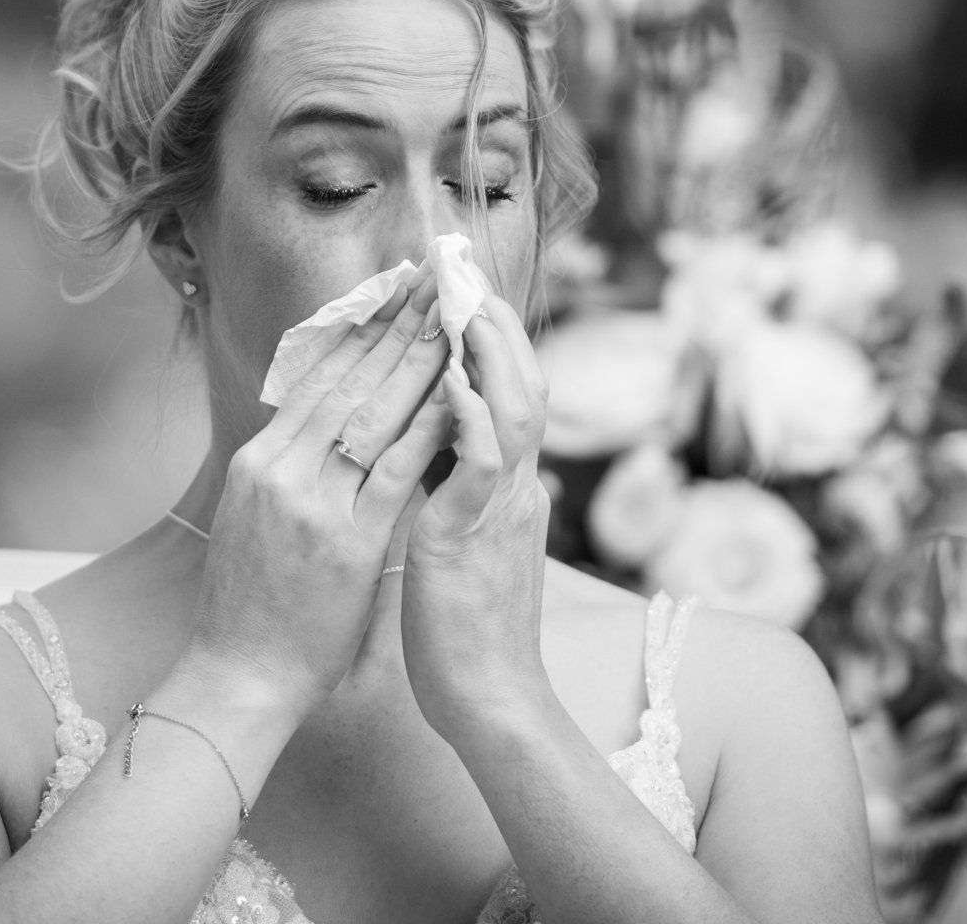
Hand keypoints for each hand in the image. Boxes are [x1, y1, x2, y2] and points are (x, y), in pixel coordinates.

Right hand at [184, 276, 455, 720]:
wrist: (240, 676)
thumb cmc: (253, 605)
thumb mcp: (253, 518)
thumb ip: (286, 469)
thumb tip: (316, 426)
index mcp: (258, 461)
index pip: (315, 379)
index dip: (357, 332)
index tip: (390, 294)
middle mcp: (280, 469)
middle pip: (346, 382)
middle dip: (392, 328)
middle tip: (429, 284)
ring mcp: (311, 502)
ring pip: (374, 414)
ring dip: (417, 362)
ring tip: (450, 319)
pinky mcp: (348, 540)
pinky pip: (398, 469)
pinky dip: (430, 427)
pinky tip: (459, 395)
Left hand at [399, 294, 555, 743]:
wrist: (488, 700)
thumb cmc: (464, 627)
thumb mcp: (464, 541)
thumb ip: (461, 492)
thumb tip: (442, 451)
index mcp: (510, 486)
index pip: (509, 393)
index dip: (492, 338)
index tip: (466, 287)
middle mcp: (517, 486)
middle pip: (523, 382)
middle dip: (498, 322)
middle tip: (467, 267)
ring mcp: (502, 508)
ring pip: (516, 407)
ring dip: (492, 349)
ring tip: (466, 297)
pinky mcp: (475, 535)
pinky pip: (483, 463)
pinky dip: (472, 414)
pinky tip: (450, 377)